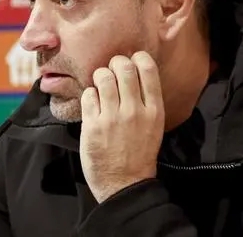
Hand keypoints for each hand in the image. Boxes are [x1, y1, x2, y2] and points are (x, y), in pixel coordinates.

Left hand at [79, 51, 164, 202]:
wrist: (125, 184)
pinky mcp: (92, 125)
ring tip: (100, 86)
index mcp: (154, 109)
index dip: (137, 58)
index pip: (148, 68)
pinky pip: (88, 95)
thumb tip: (136, 71)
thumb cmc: (140, 153)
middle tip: (112, 72)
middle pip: (123, 66)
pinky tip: (93, 104)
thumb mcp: (154, 125)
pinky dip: (89, 95)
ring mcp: (112, 117)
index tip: (131, 61)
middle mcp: (134, 110)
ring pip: (102, 77)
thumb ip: (147, 100)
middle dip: (115, 64)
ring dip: (99, 77)